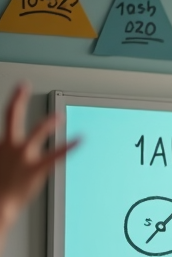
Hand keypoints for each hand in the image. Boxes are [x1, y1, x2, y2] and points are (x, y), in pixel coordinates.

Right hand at [0, 83, 77, 256]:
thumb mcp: (0, 161)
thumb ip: (6, 150)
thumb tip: (9, 147)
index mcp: (2, 144)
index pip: (8, 115)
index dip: (15, 99)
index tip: (21, 87)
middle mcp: (11, 146)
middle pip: (12, 116)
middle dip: (17, 99)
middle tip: (24, 86)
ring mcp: (23, 157)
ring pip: (36, 133)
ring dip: (47, 123)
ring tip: (59, 115)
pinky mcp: (36, 169)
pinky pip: (56, 155)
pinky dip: (69, 146)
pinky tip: (79, 140)